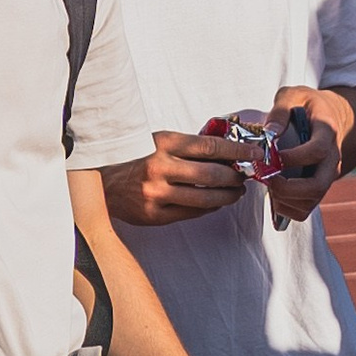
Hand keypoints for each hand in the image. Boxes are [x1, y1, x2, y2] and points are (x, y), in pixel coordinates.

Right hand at [103, 130, 250, 226]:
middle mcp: (160, 168)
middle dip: (236, 177)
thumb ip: (189, 147)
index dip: (238, 151)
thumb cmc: (133, 157)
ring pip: (206, 199)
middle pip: (213, 175)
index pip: (211, 146)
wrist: (100, 181)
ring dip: (228, 196)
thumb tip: (226, 152)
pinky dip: (209, 208)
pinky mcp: (155, 215)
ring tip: (235, 192)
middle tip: (244, 176)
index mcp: (163, 144)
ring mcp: (157, 194)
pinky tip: (215, 203)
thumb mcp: (158, 141)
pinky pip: (192, 213)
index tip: (255, 154)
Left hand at [266, 87, 345, 223]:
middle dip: (288, 188)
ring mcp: (327, 176)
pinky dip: (286, 208)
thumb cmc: (308, 106)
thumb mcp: (293, 95)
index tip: (271, 156)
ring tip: (267, 184)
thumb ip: (280, 111)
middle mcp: (332, 159)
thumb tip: (269, 134)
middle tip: (267, 180)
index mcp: (328, 133)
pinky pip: (305, 209)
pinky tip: (273, 194)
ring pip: (311, 201)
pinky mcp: (319, 188)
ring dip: (284, 199)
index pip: (317, 151)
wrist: (332, 117)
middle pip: (318, 185)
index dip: (294, 158)